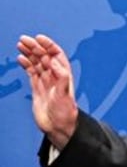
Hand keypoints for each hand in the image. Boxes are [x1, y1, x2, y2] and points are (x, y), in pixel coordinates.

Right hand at [17, 34, 78, 149]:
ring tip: (20, 44)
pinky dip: (26, 64)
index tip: (39, 38)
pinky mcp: (38, 88)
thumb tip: (57, 64)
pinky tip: (21, 58)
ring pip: (37, 63)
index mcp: (63, 76)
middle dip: (35, 47)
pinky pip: (32, 72)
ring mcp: (46, 82)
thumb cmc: (65, 114)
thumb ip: (62, 80)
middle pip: (44, 57)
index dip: (49, 45)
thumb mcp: (65, 97)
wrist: (58, 128)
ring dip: (30, 53)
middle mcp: (55, 77)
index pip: (57, 55)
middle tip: (24, 39)